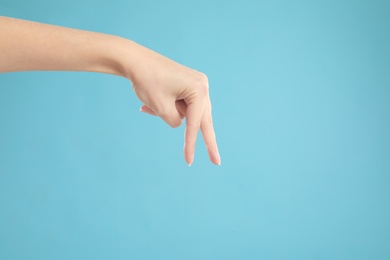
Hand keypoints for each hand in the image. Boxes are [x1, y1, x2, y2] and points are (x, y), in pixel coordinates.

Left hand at [122, 41, 220, 165]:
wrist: (134, 60)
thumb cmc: (147, 81)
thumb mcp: (161, 108)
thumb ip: (174, 121)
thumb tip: (180, 122)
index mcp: (199, 90)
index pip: (194, 124)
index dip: (191, 145)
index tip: (189, 162)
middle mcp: (201, 85)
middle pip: (202, 120)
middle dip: (205, 140)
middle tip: (216, 162)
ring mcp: (196, 84)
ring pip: (187, 112)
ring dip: (169, 114)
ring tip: (148, 105)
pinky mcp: (187, 84)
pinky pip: (181, 105)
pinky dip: (168, 108)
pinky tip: (148, 104)